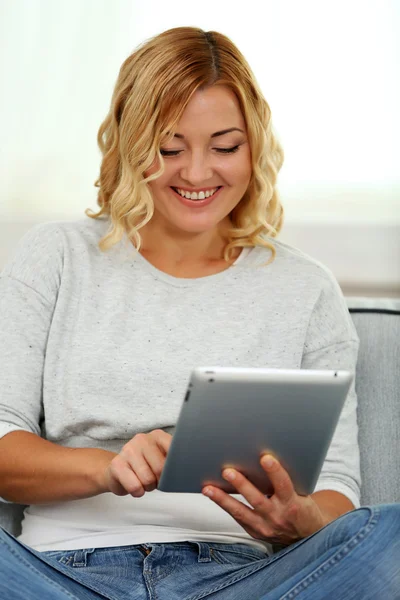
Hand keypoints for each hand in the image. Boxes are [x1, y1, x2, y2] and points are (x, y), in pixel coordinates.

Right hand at [104, 429, 171, 496]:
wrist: (117, 471)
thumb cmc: (145, 467)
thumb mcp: (161, 459)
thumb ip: (174, 461)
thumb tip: (188, 472)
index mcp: (158, 436)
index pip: (174, 450)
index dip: (175, 468)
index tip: (173, 474)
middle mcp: (142, 439)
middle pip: (160, 468)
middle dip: (160, 481)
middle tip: (154, 479)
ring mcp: (128, 450)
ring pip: (147, 479)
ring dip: (148, 487)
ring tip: (143, 481)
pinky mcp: (117, 464)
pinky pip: (135, 486)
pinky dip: (138, 492)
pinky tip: (134, 485)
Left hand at [202, 455, 326, 545]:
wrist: (307, 535)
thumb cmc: (302, 507)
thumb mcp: (302, 493)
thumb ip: (285, 479)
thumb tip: (264, 457)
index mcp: (293, 503)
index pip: (284, 485)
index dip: (275, 471)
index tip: (265, 457)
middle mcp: (278, 516)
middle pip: (257, 500)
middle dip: (241, 485)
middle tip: (227, 471)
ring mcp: (266, 527)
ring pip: (241, 512)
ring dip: (223, 499)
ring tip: (209, 488)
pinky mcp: (256, 532)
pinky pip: (238, 518)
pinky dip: (225, 506)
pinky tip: (213, 495)